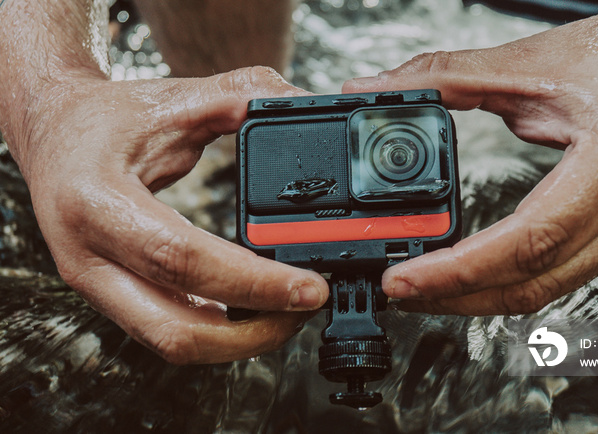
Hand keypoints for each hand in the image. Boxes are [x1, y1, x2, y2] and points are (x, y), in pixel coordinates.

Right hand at [14, 67, 327, 362]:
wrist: (51, 133)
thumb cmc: (103, 119)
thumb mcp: (171, 99)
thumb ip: (237, 97)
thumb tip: (300, 105)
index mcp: (96, 202)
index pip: (182, 260)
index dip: (253, 282)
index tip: (311, 288)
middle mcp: (88, 258)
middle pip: (177, 328)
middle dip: (255, 332)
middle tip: (308, 308)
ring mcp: (97, 284)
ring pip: (173, 342)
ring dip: (240, 340)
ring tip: (291, 312)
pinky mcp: (113, 294)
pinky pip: (169, 329)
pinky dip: (218, 331)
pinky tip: (255, 311)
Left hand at [343, 1, 597, 314]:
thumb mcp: (523, 64)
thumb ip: (443, 76)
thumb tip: (376, 88)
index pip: (527, 240)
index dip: (459, 269)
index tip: (405, 278)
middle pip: (532, 281)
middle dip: (458, 295)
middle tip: (399, 289)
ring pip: (545, 288)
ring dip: (480, 296)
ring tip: (424, 288)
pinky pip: (558, 273)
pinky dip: (508, 281)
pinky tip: (470, 275)